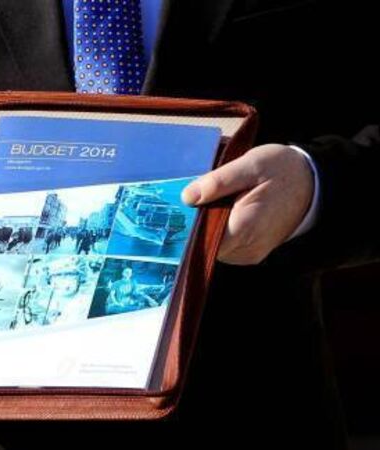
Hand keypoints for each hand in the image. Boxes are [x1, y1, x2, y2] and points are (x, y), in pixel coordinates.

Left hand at [181, 144, 313, 264]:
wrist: (313, 183)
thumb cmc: (282, 170)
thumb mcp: (251, 164)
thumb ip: (219, 182)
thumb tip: (188, 196)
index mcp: (245, 226)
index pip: (202, 241)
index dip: (185, 228)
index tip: (174, 213)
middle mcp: (247, 248)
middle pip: (205, 246)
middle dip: (193, 227)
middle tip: (188, 203)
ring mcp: (250, 254)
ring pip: (213, 249)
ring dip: (205, 230)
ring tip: (208, 205)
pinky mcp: (251, 253)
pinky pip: (224, 248)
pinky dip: (217, 233)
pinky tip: (220, 214)